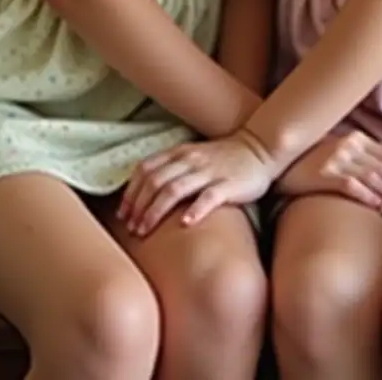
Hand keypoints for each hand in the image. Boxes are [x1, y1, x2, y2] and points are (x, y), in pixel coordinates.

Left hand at [118, 130, 280, 235]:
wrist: (259, 150)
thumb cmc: (223, 158)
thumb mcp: (192, 156)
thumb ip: (171, 169)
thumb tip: (142, 193)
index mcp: (180, 152)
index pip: (146, 169)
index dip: (131, 192)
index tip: (122, 214)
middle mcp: (191, 160)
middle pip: (155, 181)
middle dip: (138, 206)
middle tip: (130, 228)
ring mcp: (210, 172)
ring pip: (175, 189)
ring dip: (155, 211)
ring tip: (144, 230)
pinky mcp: (229, 185)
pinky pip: (209, 197)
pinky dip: (195, 210)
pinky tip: (185, 224)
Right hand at [277, 130, 381, 210]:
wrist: (274, 162)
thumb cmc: (308, 160)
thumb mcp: (336, 151)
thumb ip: (358, 158)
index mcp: (354, 137)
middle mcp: (347, 144)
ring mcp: (335, 158)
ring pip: (372, 177)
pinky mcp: (323, 173)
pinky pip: (351, 185)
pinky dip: (368, 196)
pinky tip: (379, 206)